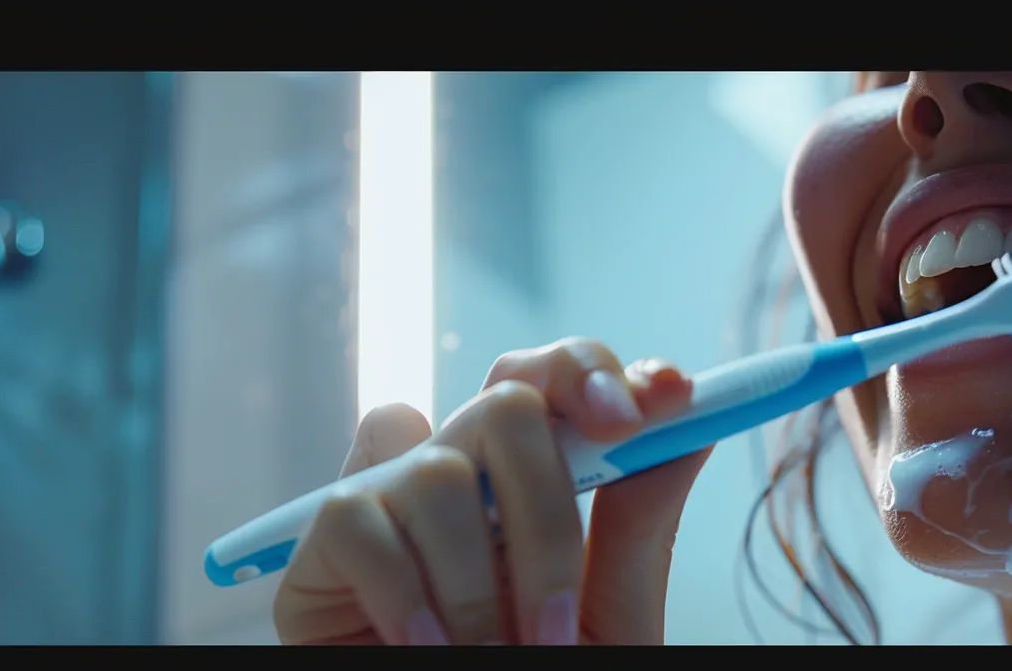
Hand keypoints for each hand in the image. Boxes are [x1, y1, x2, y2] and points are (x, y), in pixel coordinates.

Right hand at [272, 338, 711, 644]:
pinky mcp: (320, 546)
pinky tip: (428, 647)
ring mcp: (389, 503)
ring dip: (482, 582)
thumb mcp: (609, 621)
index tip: (663, 398)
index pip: (553, 384)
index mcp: (531, 483)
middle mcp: (461, 477)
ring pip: (440, 467)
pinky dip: (404, 592)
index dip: (597, 370)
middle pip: (504, 402)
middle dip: (551, 500)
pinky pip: (358, 517)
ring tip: (496, 655)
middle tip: (562, 608)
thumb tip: (691, 429)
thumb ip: (639, 529)